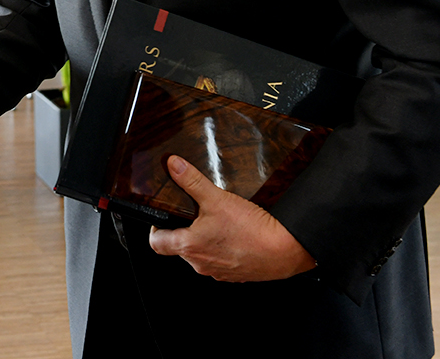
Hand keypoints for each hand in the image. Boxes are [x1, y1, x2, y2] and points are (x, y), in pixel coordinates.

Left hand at [147, 155, 316, 281]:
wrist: (285, 250)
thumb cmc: (252, 230)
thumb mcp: (216, 198)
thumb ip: (191, 181)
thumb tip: (174, 166)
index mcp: (188, 247)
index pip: (156, 244)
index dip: (155, 229)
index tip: (161, 218)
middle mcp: (200, 264)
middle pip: (179, 248)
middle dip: (184, 230)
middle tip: (194, 213)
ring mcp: (218, 272)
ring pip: (201, 255)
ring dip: (204, 240)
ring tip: (217, 222)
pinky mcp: (235, 275)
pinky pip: (221, 261)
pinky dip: (223, 248)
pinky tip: (234, 235)